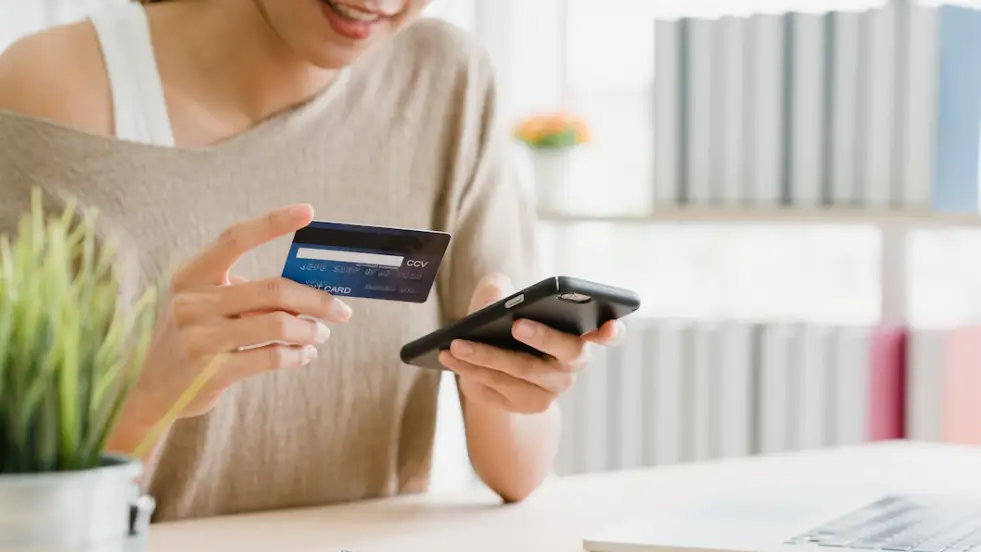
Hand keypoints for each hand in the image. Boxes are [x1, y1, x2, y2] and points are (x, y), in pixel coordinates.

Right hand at [118, 205, 353, 430]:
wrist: (147, 390)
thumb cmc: (188, 338)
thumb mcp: (201, 305)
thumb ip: (242, 291)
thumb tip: (305, 286)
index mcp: (190, 276)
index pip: (235, 239)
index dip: (272, 222)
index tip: (307, 212)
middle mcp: (192, 303)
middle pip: (273, 289)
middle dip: (317, 299)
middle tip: (341, 310)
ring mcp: (201, 338)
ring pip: (278, 324)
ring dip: (310, 329)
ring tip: (321, 333)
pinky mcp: (213, 372)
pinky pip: (271, 357)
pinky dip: (297, 355)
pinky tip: (305, 354)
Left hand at [439, 274, 624, 413]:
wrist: (497, 374)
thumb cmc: (507, 327)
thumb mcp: (502, 303)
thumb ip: (500, 290)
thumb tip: (496, 292)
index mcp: (579, 334)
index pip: (608, 334)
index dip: (612, 331)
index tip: (608, 324)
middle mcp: (570, 365)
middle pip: (566, 352)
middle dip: (544, 336)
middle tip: (517, 324)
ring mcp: (549, 389)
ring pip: (521, 371)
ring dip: (486, 355)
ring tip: (457, 343)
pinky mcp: (523, 405)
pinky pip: (496, 386)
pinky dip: (470, 368)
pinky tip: (449, 356)